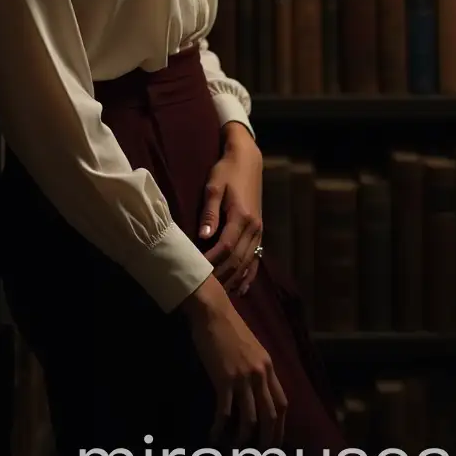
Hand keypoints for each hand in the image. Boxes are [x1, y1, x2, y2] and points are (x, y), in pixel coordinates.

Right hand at [181, 276, 286, 447]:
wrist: (212, 311)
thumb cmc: (228, 327)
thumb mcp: (251, 347)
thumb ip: (256, 367)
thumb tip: (256, 389)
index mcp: (268, 366)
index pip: (282, 403)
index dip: (280, 427)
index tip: (274, 442)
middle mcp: (260, 374)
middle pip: (272, 416)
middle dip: (268, 441)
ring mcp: (243, 377)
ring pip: (250, 420)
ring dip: (242, 440)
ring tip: (232, 452)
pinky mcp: (224, 379)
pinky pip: (225, 412)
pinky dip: (220, 429)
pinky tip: (212, 437)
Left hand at [198, 124, 262, 296]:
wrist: (247, 161)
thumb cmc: (226, 172)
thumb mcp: (213, 187)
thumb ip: (209, 213)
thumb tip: (203, 236)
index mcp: (241, 216)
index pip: (225, 247)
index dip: (211, 262)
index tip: (196, 271)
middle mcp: (253, 228)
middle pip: (237, 260)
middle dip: (221, 275)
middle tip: (204, 288)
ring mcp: (259, 231)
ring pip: (247, 262)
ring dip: (233, 279)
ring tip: (219, 294)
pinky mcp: (260, 232)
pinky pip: (256, 259)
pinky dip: (248, 275)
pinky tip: (240, 288)